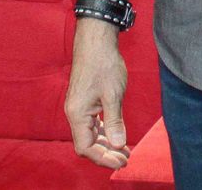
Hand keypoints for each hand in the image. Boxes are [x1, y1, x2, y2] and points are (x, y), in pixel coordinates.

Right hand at [64, 23, 130, 169]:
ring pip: (90, 134)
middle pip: (87, 144)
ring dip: (106, 144)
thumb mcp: (114, 94)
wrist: (96, 39)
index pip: (86, 148)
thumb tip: (119, 145)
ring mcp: (78, 107)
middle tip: (127, 158)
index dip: (104, 159)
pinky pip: (92, 124)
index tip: (122, 161)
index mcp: (77, 114)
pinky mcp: (83, 101)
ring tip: (125, 150)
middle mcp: (74, 113)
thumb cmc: (104, 64)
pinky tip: (117, 134)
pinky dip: (104, 132)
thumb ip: (115, 121)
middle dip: (106, 154)